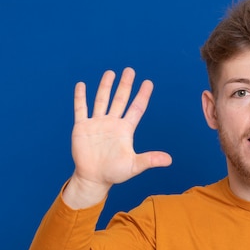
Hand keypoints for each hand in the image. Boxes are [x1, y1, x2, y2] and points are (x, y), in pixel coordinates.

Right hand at [64, 67, 171, 207]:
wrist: (94, 178)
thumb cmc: (114, 173)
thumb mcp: (134, 166)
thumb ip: (150, 160)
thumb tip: (169, 160)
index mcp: (125, 130)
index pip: (136, 108)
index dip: (142, 95)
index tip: (148, 83)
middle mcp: (112, 123)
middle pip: (120, 99)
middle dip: (125, 85)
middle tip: (130, 70)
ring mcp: (97, 124)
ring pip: (102, 100)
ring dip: (105, 87)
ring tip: (110, 73)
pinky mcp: (82, 128)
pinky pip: (81, 109)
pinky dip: (80, 97)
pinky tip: (81, 85)